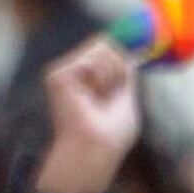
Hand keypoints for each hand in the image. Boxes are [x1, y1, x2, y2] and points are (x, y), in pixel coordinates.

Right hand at [34, 37, 142, 192]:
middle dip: (118, 67)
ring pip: (100, 47)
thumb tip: (132, 52)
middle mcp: (73, 74)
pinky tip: (92, 99)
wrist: (96, 150)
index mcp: (87, 80)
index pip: (105, 48)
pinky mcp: (57, 76)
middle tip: (114, 92)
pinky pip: (90, 59)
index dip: (120, 52)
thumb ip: (126, 74)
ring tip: (102, 99)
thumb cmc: (111, 136)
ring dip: (111, 75)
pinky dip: (100, 78)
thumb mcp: (126, 98)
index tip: (136, 56)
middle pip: (104, 43)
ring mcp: (64, 73)